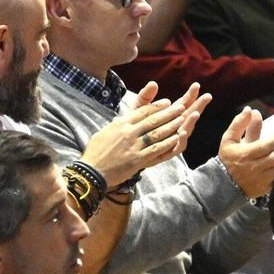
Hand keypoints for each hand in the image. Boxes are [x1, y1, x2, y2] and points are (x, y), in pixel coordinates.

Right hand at [82, 82, 208, 186]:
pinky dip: (167, 143)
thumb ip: (117, 124)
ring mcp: (133, 146)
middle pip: (152, 120)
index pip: (142, 112)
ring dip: (171, 126)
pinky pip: (156, 149)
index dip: (156, 106)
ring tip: (182, 119)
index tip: (167, 102)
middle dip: (168, 113)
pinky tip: (177, 138)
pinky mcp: (137, 159)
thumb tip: (124, 119)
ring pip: (157, 133)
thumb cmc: (96, 152)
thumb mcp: (104, 132)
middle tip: (180, 107)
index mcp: (120, 124)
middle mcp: (128, 132)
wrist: (92, 171)